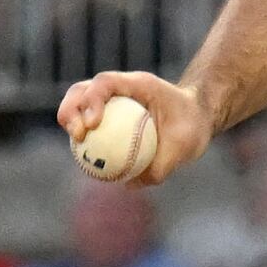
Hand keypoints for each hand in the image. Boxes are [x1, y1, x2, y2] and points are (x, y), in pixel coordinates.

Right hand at [55, 70, 211, 185]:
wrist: (196, 118)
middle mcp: (119, 89)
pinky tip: (84, 160)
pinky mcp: (107, 116)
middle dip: (71, 109)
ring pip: (78, 104)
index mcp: (138, 84)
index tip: (92, 124)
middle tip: (78, 136)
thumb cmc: (192, 127)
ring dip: (70, 121)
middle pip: (82, 90)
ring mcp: (110, 101)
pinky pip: (88, 126)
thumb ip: (162, 165)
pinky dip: (82, 139)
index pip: (106, 83)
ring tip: (76, 144)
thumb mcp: (186, 146)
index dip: (93, 100)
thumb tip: (130, 183)